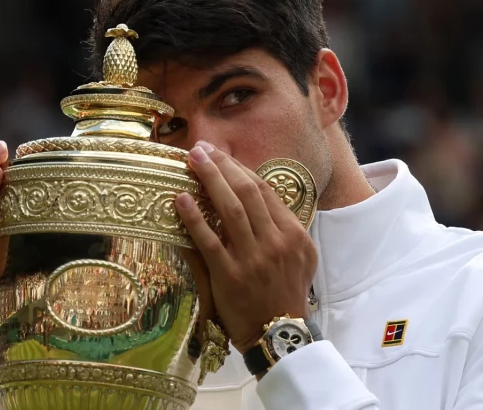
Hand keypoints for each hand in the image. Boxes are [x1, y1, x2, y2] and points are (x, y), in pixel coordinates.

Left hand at [176, 141, 317, 353]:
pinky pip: (209, 241)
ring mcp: (253, 259)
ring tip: (192, 160)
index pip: (264, 191)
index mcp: (293, 234)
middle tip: (201, 149)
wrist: (279, 333)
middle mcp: (275, 242)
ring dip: (210, 180)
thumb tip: (260, 198)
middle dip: (222, 166)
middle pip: (247, 193)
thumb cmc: (286, 293)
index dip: (240, 168)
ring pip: (231, 210)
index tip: (221, 155)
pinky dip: (194, 218)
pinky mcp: (230, 276)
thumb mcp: (301, 258)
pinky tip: (181, 199)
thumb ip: (283, 228)